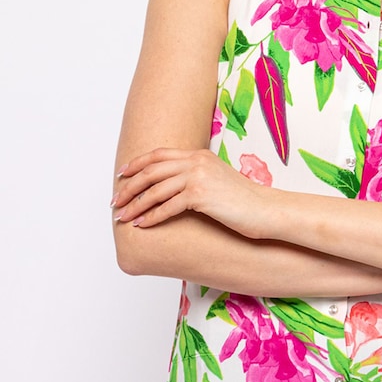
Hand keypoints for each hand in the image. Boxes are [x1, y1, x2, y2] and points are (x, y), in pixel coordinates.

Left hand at [111, 148, 269, 236]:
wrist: (266, 210)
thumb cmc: (244, 202)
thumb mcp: (217, 181)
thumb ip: (195, 178)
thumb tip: (172, 190)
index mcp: (199, 155)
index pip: (158, 155)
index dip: (136, 165)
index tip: (121, 176)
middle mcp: (196, 161)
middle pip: (151, 171)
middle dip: (129, 187)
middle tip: (115, 201)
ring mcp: (199, 177)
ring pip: (156, 190)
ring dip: (136, 205)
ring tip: (123, 217)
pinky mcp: (201, 195)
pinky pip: (168, 206)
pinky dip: (152, 217)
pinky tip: (142, 226)